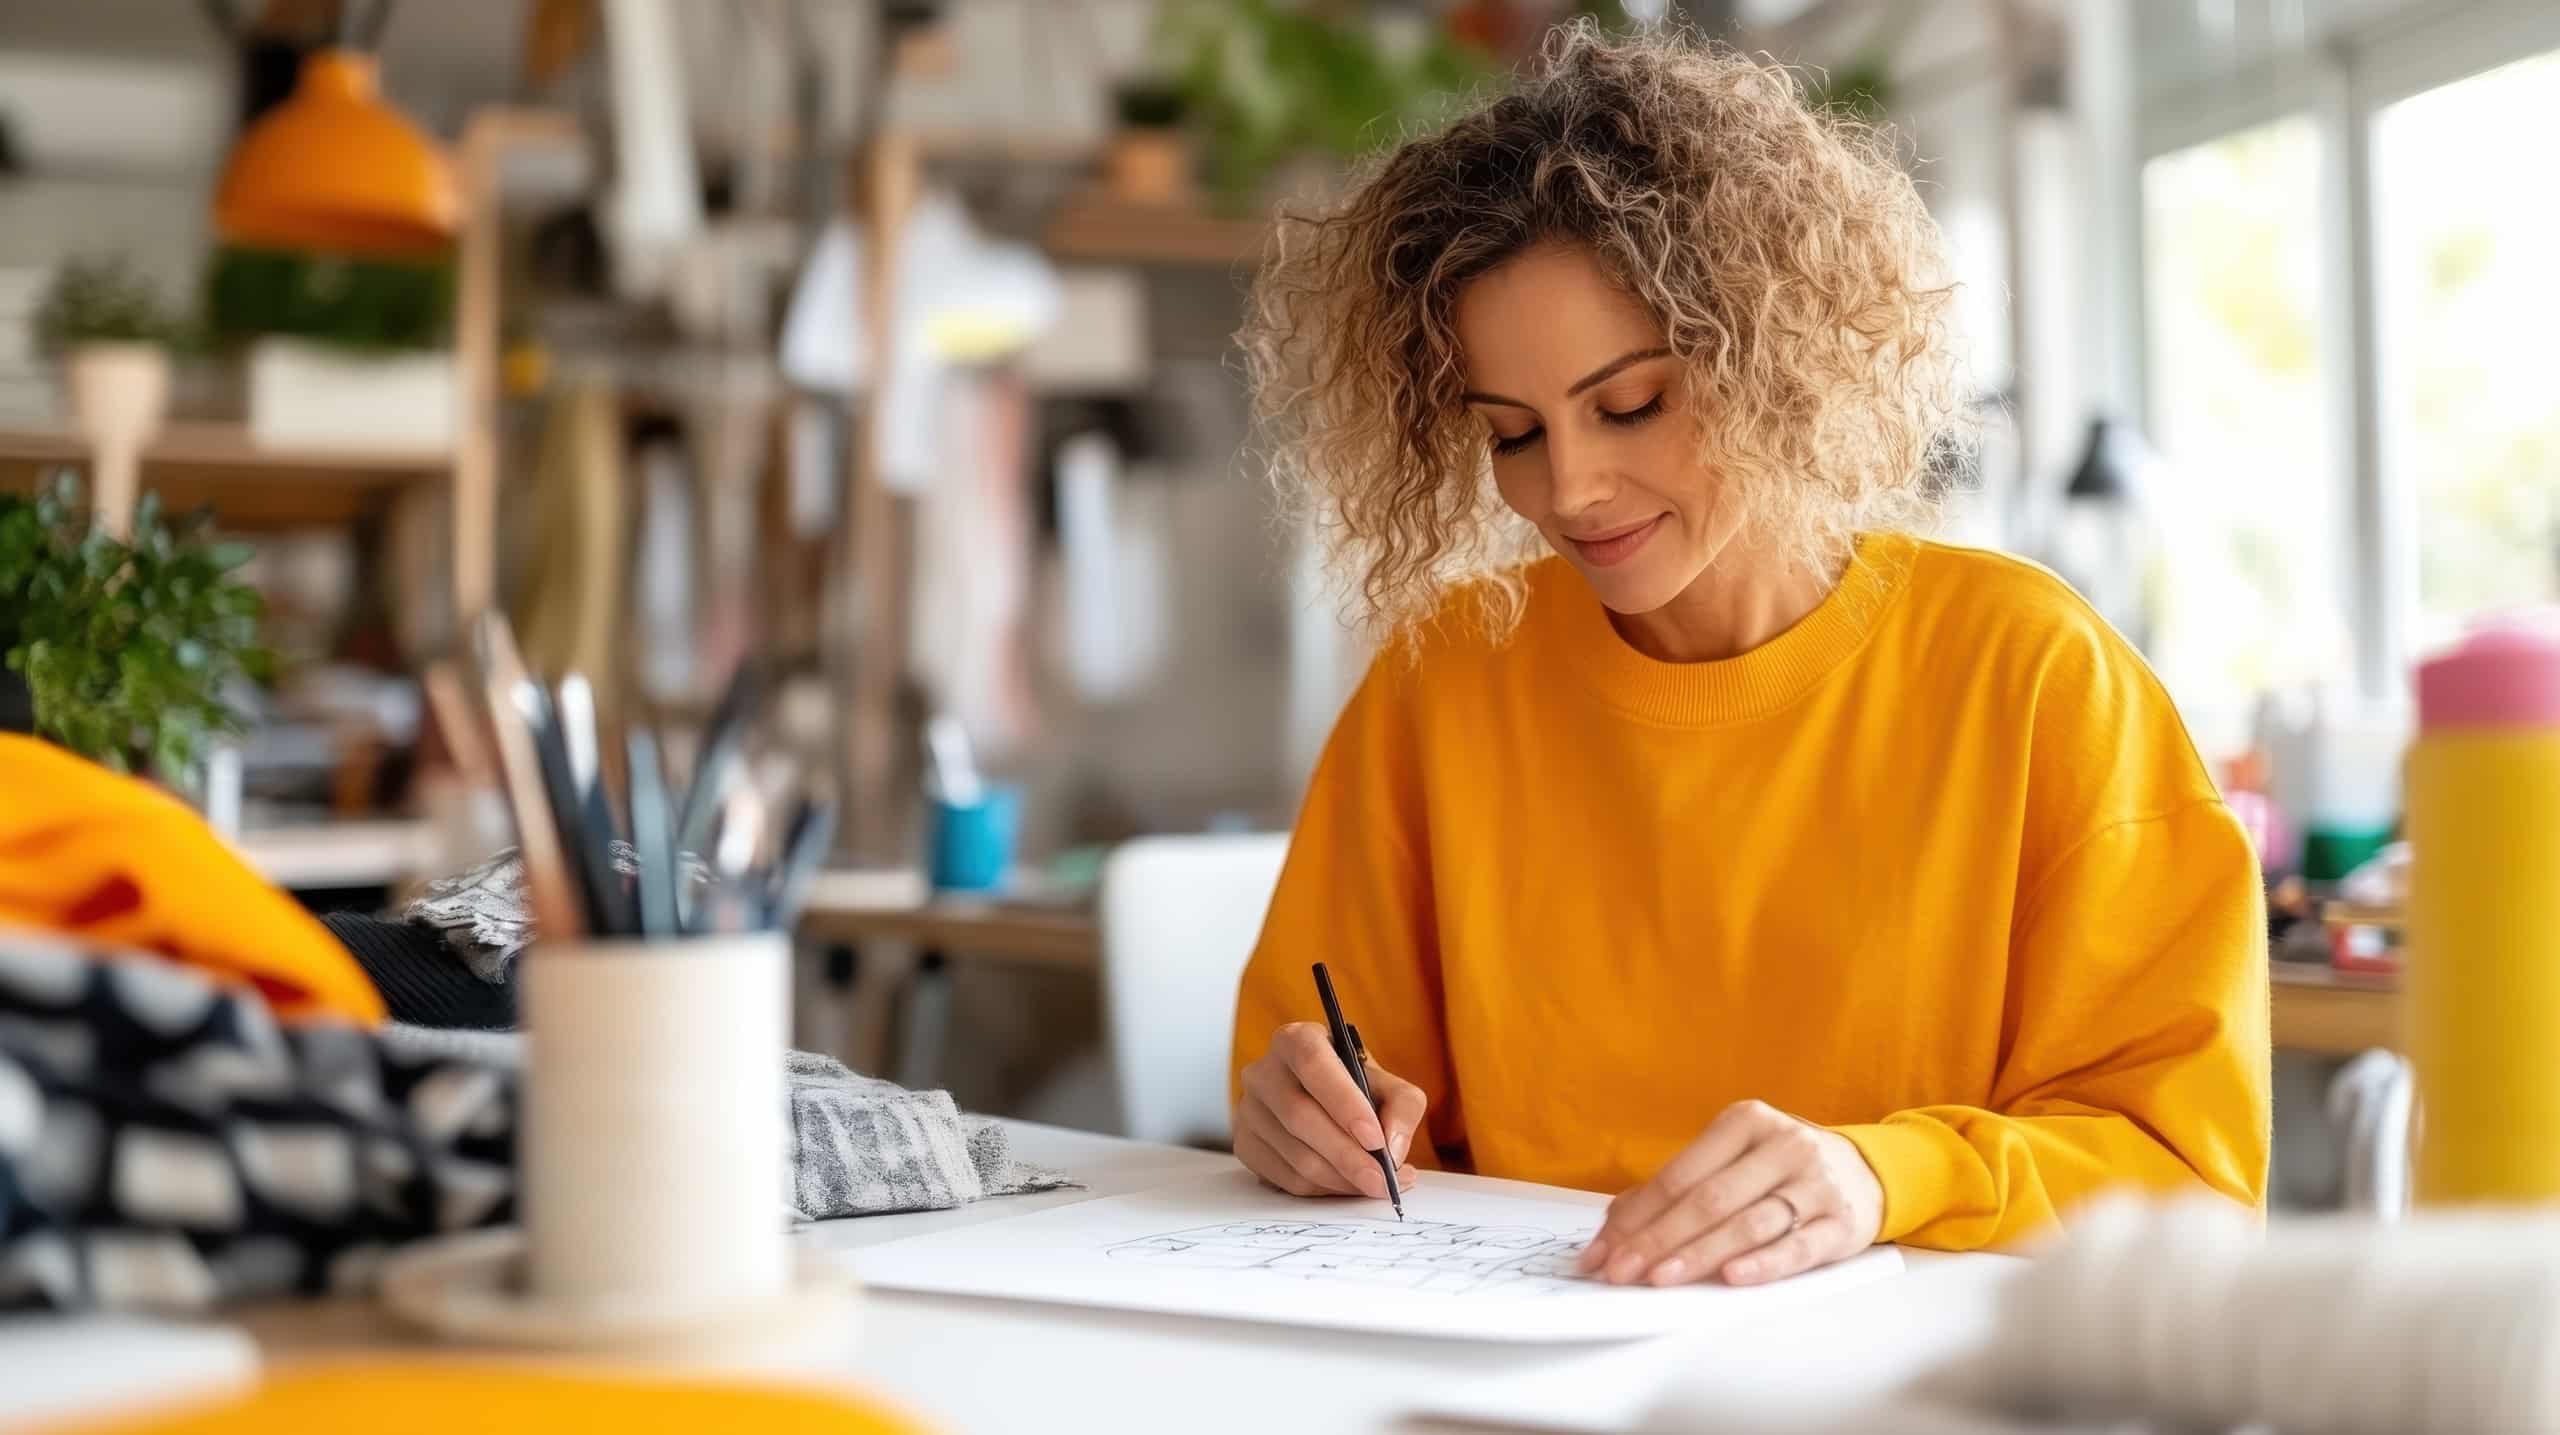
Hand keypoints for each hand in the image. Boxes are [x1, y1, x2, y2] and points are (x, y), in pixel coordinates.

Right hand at [1235, 1022, 1423, 1199]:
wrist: (1324, 1101)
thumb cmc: (1355, 1087)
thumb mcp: (1387, 1083)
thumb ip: (1402, 1106)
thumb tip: (1393, 1148)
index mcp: (1296, 1040)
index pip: (1313, 1063)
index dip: (1344, 1103)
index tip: (1375, 1139)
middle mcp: (1264, 1071)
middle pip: (1300, 1117)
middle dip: (1347, 1156)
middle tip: (1381, 1180)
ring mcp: (1249, 1109)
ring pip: (1294, 1154)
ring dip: (1340, 1179)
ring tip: (1375, 1184)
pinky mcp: (1245, 1144)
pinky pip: (1285, 1178)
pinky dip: (1323, 1189)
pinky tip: (1348, 1185)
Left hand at [1578, 1100, 1882, 1287]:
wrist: (1868, 1170)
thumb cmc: (1782, 1168)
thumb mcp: (1735, 1158)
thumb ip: (1681, 1186)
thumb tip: (1617, 1225)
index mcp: (1745, 1121)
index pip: (1679, 1175)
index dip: (1636, 1216)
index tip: (1602, 1250)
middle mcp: (1783, 1145)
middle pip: (1708, 1199)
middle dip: (1656, 1239)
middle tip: (1620, 1271)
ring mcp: (1816, 1182)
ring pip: (1747, 1223)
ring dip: (1699, 1254)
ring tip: (1660, 1278)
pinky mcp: (1842, 1222)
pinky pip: (1797, 1247)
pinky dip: (1763, 1264)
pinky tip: (1732, 1278)